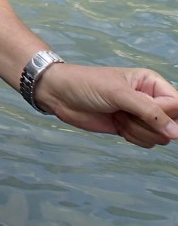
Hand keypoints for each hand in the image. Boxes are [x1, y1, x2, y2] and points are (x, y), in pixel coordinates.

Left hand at [38, 64, 177, 147]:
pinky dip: (133, 137)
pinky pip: (147, 142)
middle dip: (148, 124)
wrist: (60, 95)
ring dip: (138, 131)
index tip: (143, 112)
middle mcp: (150, 99)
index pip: (177, 105)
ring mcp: (140, 115)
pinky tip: (117, 124)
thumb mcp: (118, 93)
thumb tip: (176, 132)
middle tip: (125, 112)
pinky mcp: (130, 128)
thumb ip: (149, 112)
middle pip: (172, 124)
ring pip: (160, 137)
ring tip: (118, 116)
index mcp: (151, 82)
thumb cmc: (86, 84)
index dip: (165, 114)